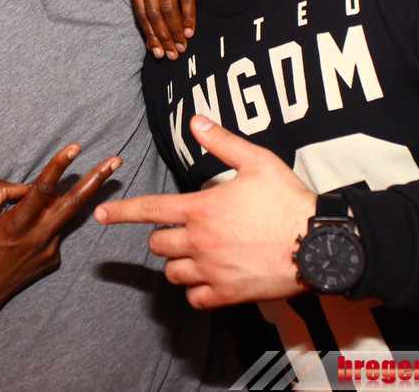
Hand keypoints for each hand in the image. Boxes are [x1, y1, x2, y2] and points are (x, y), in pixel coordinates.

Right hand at [0, 144, 121, 325]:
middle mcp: (39, 237)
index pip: (42, 188)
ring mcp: (49, 250)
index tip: (75, 148)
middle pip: (75, 203)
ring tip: (102, 172)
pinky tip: (31, 229)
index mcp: (17, 223)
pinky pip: (55, 230)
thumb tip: (29, 186)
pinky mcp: (53, 260)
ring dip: (84, 193)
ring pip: (67, 214)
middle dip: (97, 180)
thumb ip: (1, 191)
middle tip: (116, 161)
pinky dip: (48, 220)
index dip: (59, 165)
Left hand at [95, 116, 315, 308]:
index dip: (121, 213)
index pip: (150, 210)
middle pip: (158, 244)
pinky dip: (195, 290)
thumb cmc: (288, 201)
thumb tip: (196, 121)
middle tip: (183, 230)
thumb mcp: (257, 161)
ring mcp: (212, 271)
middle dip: (163, 236)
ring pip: (172, 273)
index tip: (100, 216)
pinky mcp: (227, 294)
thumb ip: (221, 142)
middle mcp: (200, 242)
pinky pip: (194, 298)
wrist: (318, 245)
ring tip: (195, 252)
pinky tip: (208, 277)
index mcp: (202, 209)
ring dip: (176, 262)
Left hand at [126, 0, 195, 59]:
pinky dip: (188, 16)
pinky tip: (190, 31)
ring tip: (181, 46)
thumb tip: (152, 46)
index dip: (149, 34)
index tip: (157, 53)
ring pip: (168, 6)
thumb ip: (149, 8)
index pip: (140, 9)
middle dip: (163, 36)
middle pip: (153, 10)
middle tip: (172, 54)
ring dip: (176, 31)